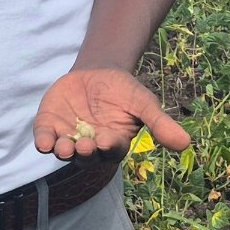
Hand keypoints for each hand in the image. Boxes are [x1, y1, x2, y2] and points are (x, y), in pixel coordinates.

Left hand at [32, 68, 189, 161]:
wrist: (98, 72)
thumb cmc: (125, 92)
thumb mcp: (144, 103)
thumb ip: (160, 123)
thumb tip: (186, 144)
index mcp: (114, 144)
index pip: (112, 150)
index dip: (109, 146)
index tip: (108, 139)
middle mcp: (90, 147)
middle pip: (86, 156)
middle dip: (83, 152)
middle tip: (82, 145)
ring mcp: (68, 137)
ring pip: (64, 151)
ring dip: (62, 150)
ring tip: (62, 146)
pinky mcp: (50, 126)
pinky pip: (45, 139)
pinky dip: (43, 141)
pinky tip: (44, 141)